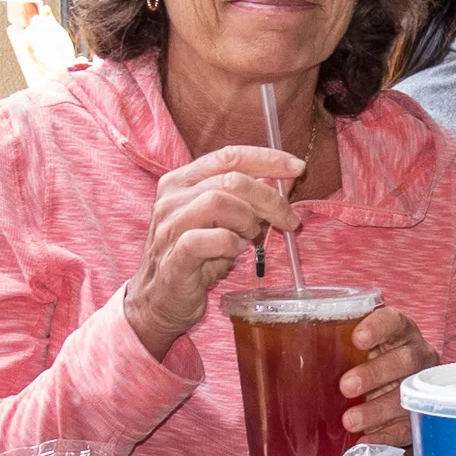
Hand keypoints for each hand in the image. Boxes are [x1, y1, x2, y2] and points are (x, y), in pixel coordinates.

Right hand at [121, 145, 307, 360]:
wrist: (159, 299)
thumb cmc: (194, 257)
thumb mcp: (221, 220)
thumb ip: (246, 198)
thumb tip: (286, 179)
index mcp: (182, 180)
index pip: (228, 156)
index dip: (267, 159)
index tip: (296, 168)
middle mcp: (171, 198)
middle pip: (230, 179)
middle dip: (269, 198)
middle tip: (287, 219)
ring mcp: (169, 227)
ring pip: (217, 202)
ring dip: (246, 220)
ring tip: (250, 237)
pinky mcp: (173, 257)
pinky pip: (206, 239)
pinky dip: (230, 244)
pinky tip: (235, 252)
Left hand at [340, 305, 436, 445]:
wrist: (388, 392)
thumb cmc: (363, 363)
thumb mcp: (349, 349)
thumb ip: (326, 345)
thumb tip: (275, 348)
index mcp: (399, 332)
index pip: (395, 321)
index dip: (379, 327)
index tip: (357, 338)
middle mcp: (416, 355)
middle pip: (405, 359)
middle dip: (375, 373)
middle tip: (346, 386)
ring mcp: (420, 386)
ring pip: (406, 395)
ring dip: (377, 409)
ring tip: (349, 420)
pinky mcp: (420, 416)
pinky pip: (407, 426)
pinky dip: (384, 435)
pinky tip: (364, 440)